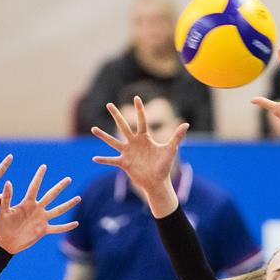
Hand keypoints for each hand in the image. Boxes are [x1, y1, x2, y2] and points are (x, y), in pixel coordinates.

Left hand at [0, 165, 79, 253]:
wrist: (5, 242)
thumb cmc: (1, 226)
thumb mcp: (3, 211)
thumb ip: (6, 198)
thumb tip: (8, 182)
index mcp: (27, 203)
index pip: (34, 187)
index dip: (39, 176)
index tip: (44, 166)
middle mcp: (37, 209)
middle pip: (51, 195)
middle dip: (60, 187)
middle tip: (68, 179)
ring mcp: (41, 219)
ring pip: (58, 210)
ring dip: (68, 204)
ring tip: (78, 198)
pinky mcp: (43, 230)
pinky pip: (57, 228)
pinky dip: (66, 227)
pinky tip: (76, 223)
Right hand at [91, 97, 187, 214]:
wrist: (157, 182)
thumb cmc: (164, 166)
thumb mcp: (170, 150)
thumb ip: (177, 137)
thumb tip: (186, 124)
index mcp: (145, 138)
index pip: (141, 121)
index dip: (139, 110)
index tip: (136, 97)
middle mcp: (134, 143)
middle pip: (123, 126)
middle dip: (116, 115)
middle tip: (109, 104)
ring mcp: (127, 153)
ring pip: (113, 141)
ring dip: (103, 136)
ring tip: (93, 128)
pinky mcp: (124, 163)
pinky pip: (111, 160)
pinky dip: (103, 160)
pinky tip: (94, 158)